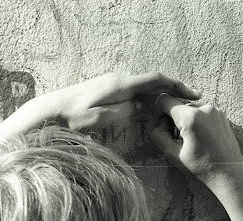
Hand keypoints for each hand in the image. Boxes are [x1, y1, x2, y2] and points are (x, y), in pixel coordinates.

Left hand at [36, 72, 201, 130]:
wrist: (50, 110)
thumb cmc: (72, 117)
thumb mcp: (100, 118)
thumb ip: (125, 111)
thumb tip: (145, 106)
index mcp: (120, 85)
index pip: (155, 79)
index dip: (176, 85)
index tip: (192, 93)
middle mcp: (119, 80)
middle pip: (154, 82)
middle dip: (174, 90)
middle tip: (192, 102)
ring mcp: (114, 84)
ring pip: (146, 88)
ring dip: (163, 95)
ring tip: (179, 107)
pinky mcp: (110, 90)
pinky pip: (136, 92)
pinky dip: (150, 98)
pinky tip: (156, 108)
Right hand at [151, 94, 242, 194]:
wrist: (229, 173)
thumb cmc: (201, 167)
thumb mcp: (172, 154)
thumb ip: (158, 134)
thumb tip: (159, 122)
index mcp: (191, 117)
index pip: (164, 100)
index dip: (157, 112)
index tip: (161, 127)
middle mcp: (205, 108)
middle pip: (178, 105)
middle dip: (173, 120)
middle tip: (178, 141)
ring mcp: (215, 110)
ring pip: (190, 110)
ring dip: (185, 122)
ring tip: (192, 142)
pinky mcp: (221, 115)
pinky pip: (202, 114)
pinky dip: (197, 123)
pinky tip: (201, 139)